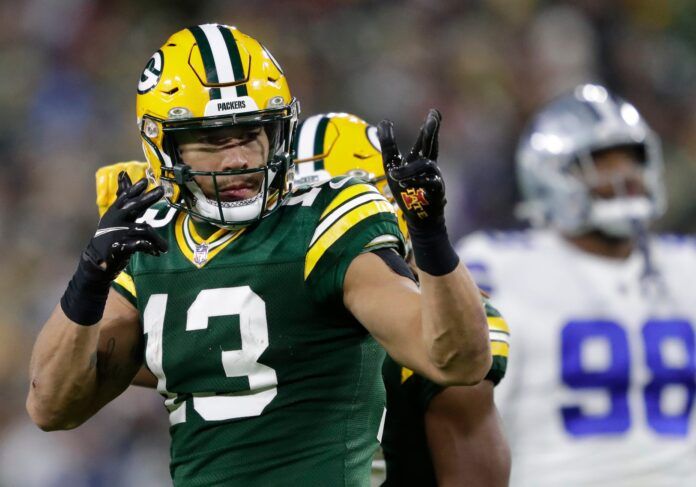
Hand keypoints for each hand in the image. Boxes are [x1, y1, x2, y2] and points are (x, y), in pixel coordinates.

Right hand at [85, 171, 166, 277]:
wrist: (98, 259)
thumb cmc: (112, 234)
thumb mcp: (117, 214)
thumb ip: (125, 197)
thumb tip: (123, 173)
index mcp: (115, 211)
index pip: (125, 197)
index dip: (135, 188)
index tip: (145, 180)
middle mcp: (116, 219)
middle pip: (133, 205)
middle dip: (148, 198)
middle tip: (160, 190)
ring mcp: (118, 232)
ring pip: (143, 228)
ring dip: (157, 239)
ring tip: (164, 247)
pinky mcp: (120, 246)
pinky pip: (140, 245)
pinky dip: (150, 248)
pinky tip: (156, 252)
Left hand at [377, 109, 445, 231]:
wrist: (419, 218)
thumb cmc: (407, 191)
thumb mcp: (392, 166)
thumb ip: (389, 145)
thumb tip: (385, 121)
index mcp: (421, 159)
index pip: (426, 140)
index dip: (430, 127)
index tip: (434, 111)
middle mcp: (431, 167)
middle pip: (431, 145)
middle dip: (432, 131)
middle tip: (433, 116)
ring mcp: (435, 178)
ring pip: (425, 166)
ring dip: (409, 169)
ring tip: (394, 174)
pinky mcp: (436, 193)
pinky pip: (429, 183)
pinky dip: (416, 182)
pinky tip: (405, 184)